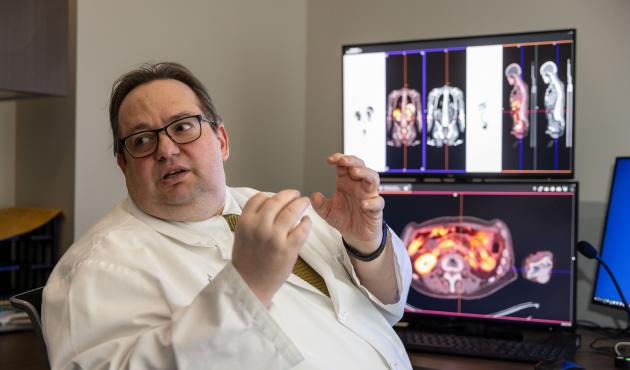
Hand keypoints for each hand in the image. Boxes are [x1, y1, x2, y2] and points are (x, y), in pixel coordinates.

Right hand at [231, 190, 311, 306]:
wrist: (249, 285)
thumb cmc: (246, 261)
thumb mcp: (242, 234)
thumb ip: (254, 219)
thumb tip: (272, 205)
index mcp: (245, 222)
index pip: (259, 198)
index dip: (271, 195)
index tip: (279, 196)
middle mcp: (259, 227)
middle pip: (277, 200)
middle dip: (289, 194)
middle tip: (296, 195)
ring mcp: (274, 238)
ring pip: (291, 211)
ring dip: (300, 204)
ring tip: (305, 203)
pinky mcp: (288, 249)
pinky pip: (301, 229)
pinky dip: (306, 222)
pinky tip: (307, 221)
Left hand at [311, 153, 383, 254]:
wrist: (355, 235)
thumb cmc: (343, 219)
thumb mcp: (327, 212)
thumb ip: (320, 204)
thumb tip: (314, 196)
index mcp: (346, 183)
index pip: (345, 165)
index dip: (339, 159)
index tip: (330, 160)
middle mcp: (358, 186)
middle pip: (360, 166)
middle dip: (352, 161)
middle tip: (343, 160)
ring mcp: (369, 195)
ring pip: (373, 178)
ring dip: (365, 173)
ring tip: (355, 173)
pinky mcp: (376, 209)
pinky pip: (378, 202)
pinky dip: (372, 202)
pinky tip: (364, 204)